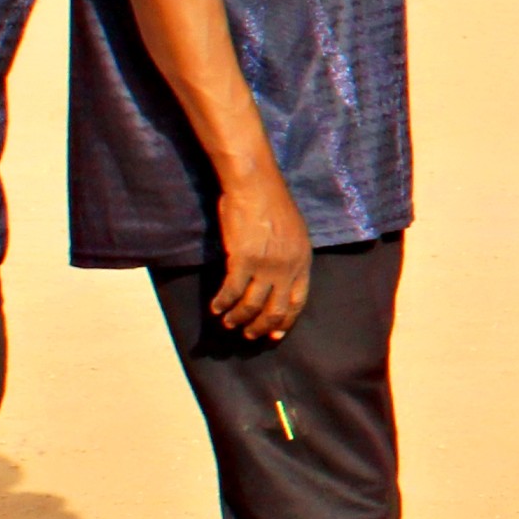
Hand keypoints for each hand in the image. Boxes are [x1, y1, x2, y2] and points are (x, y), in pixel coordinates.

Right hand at [209, 174, 312, 341]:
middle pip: (276, 310)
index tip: (274, 335)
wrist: (255, 183)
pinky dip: (222, 304)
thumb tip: (280, 276)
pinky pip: (232, 292)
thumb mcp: (294, 232)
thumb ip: (290, 256)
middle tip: (248, 335)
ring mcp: (266, 265)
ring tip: (228, 323)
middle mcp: (288, 267)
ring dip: (239, 319)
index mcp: (303, 260)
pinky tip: (215, 308)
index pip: (298, 302)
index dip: (285, 322)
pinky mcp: (243, 259)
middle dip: (261, 327)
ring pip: (252, 306)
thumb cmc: (271, 202)